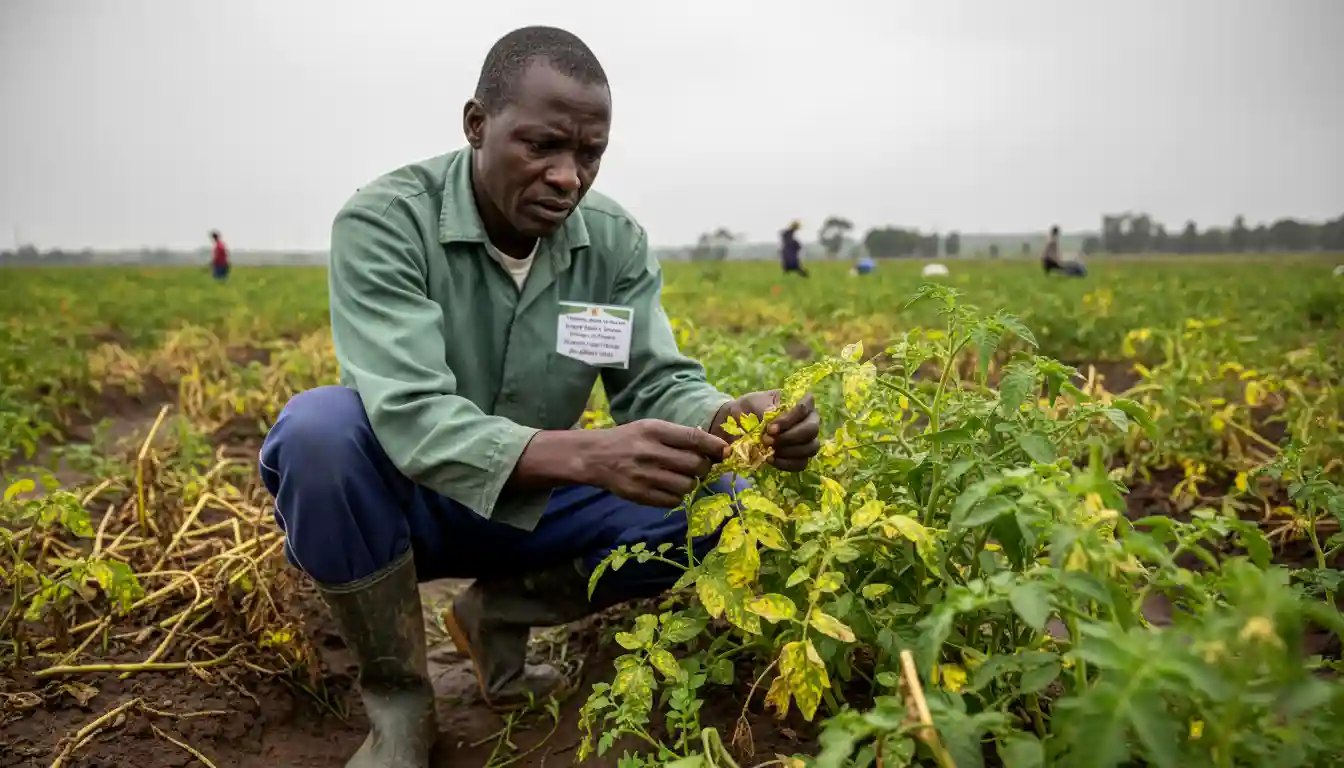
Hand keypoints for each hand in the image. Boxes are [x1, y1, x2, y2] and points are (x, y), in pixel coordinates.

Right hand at [579, 419, 728, 507]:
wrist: (595, 457)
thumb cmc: (630, 439)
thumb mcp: (651, 427)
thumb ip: (679, 435)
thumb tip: (714, 446)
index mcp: (655, 431)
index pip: (695, 438)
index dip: (715, 446)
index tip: (724, 451)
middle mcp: (650, 452)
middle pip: (696, 465)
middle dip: (704, 467)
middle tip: (699, 466)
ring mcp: (645, 475)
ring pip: (688, 485)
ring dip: (691, 483)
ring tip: (681, 477)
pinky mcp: (640, 495)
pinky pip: (673, 500)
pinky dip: (677, 496)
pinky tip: (668, 487)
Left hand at [712, 391, 820, 471]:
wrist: (740, 423)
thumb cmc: (752, 409)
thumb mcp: (755, 403)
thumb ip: (766, 409)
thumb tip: (773, 420)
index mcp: (801, 402)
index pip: (806, 407)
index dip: (790, 419)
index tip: (770, 428)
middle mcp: (810, 420)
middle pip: (812, 429)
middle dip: (789, 437)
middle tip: (768, 440)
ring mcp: (808, 440)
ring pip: (810, 448)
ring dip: (788, 451)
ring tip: (769, 449)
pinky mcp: (801, 457)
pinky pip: (801, 463)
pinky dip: (786, 463)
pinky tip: (771, 459)